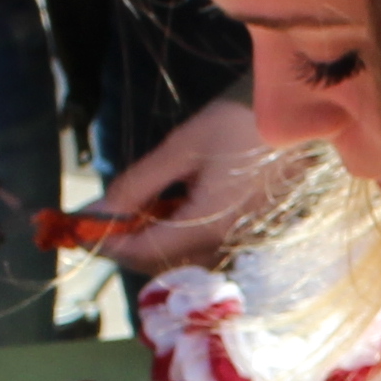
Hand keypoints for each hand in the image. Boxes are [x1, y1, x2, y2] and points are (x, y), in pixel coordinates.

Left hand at [76, 93, 272, 275]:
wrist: (306, 120)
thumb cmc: (245, 123)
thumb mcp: (184, 146)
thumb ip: (138, 183)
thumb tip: (98, 211)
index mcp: (206, 226)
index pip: (141, 252)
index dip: (104, 243)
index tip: (75, 228)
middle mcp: (220, 245)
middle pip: (156, 260)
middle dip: (120, 241)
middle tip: (92, 216)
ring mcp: (232, 241)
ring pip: (173, 255)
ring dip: (142, 237)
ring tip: (123, 207)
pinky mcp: (239, 232)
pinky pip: (193, 245)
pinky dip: (167, 230)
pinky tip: (160, 204)